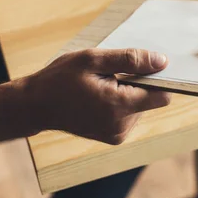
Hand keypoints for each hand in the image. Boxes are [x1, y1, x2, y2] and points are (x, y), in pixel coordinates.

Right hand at [22, 48, 170, 144]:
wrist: (35, 106)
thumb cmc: (60, 78)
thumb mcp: (92, 60)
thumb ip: (130, 60)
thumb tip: (162, 62)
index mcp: (118, 106)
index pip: (162, 96)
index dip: (160, 79)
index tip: (149, 66)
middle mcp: (121, 125)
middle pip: (151, 100)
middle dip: (138, 83)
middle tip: (112, 74)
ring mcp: (118, 134)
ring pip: (141, 106)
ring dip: (129, 93)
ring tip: (102, 85)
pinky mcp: (114, 137)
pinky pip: (130, 115)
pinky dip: (122, 103)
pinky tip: (101, 96)